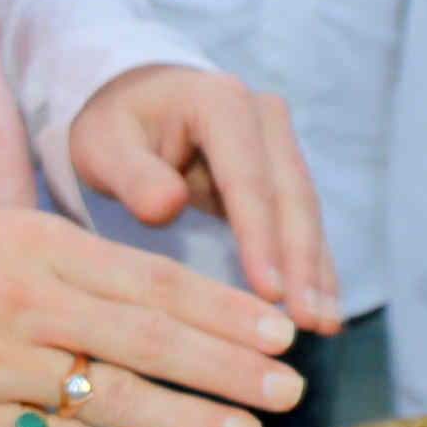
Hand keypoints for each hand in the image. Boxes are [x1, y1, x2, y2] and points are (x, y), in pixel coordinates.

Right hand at [0, 206, 301, 426]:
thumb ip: (75, 263)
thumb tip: (165, 298)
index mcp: (36, 245)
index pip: (152, 280)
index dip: (224, 309)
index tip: (280, 331)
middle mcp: (23, 301)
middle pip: (148, 339)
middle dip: (228, 368)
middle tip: (289, 390)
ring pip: (111, 396)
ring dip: (188, 419)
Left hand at [69, 62, 339, 329]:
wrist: (132, 102)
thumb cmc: (113, 129)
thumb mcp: (103, 145)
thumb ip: (131, 174)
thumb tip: (167, 206)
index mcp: (219, 102)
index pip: (247, 178)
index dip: (261, 237)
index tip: (269, 293)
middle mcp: (262, 116)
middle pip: (290, 196)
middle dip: (302, 262)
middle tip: (308, 322)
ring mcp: (279, 141)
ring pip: (305, 211)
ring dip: (317, 270)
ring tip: (324, 324)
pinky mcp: (283, 170)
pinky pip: (302, 220)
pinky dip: (313, 264)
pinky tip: (322, 307)